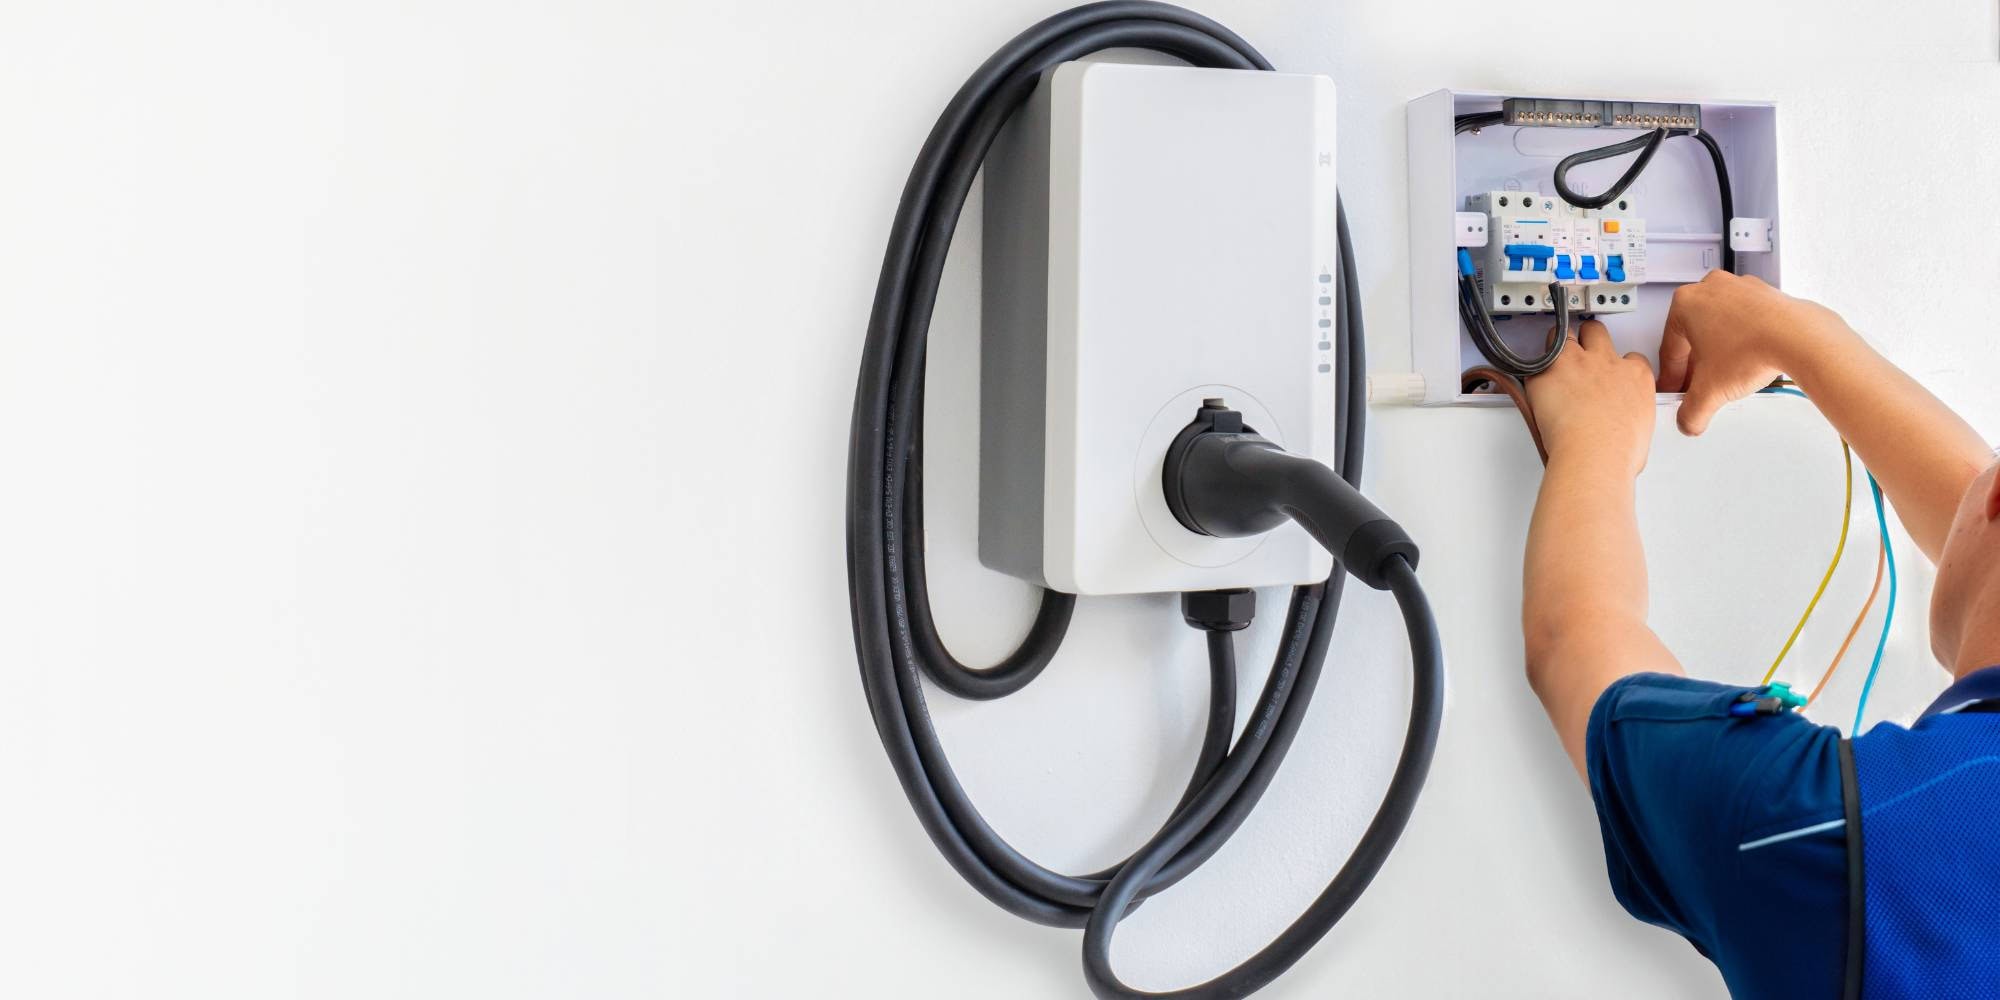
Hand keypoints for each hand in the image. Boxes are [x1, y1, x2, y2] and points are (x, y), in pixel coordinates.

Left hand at [1524, 320, 1656, 476]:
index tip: (1609, 375)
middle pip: (1597, 333)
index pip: (1630, 357)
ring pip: (1565, 334)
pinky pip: (1535, 360)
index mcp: (1636, 376)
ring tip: (1552, 361)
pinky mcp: (1547, 371)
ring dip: (1559, 344)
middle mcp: (1607, 362)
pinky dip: (1533, 369)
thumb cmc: (1618, 450)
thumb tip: (1621, 425)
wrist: (1595, 453)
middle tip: (1579, 357)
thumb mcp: (1640, 429)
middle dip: (1588, 339)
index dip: (1616, 365)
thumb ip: (1630, 415)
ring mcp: (1576, 362)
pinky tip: (1533, 381)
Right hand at [1657, 270, 1855, 434]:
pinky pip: (1744, 321)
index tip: (1676, 388)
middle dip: (1696, 365)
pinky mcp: (1765, 294)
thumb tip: (1689, 420)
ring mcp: (1740, 288)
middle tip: (1699, 386)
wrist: (1799, 339)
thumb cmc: (1754, 349)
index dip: (1671, 377)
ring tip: (1727, 376)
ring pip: (1719, 326)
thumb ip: (1690, 412)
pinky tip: (1748, 361)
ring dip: (1719, 352)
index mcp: (1685, 303)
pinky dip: (1742, 341)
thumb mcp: (1709, 392)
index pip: (1670, 349)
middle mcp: (1711, 289)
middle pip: (1694, 336)